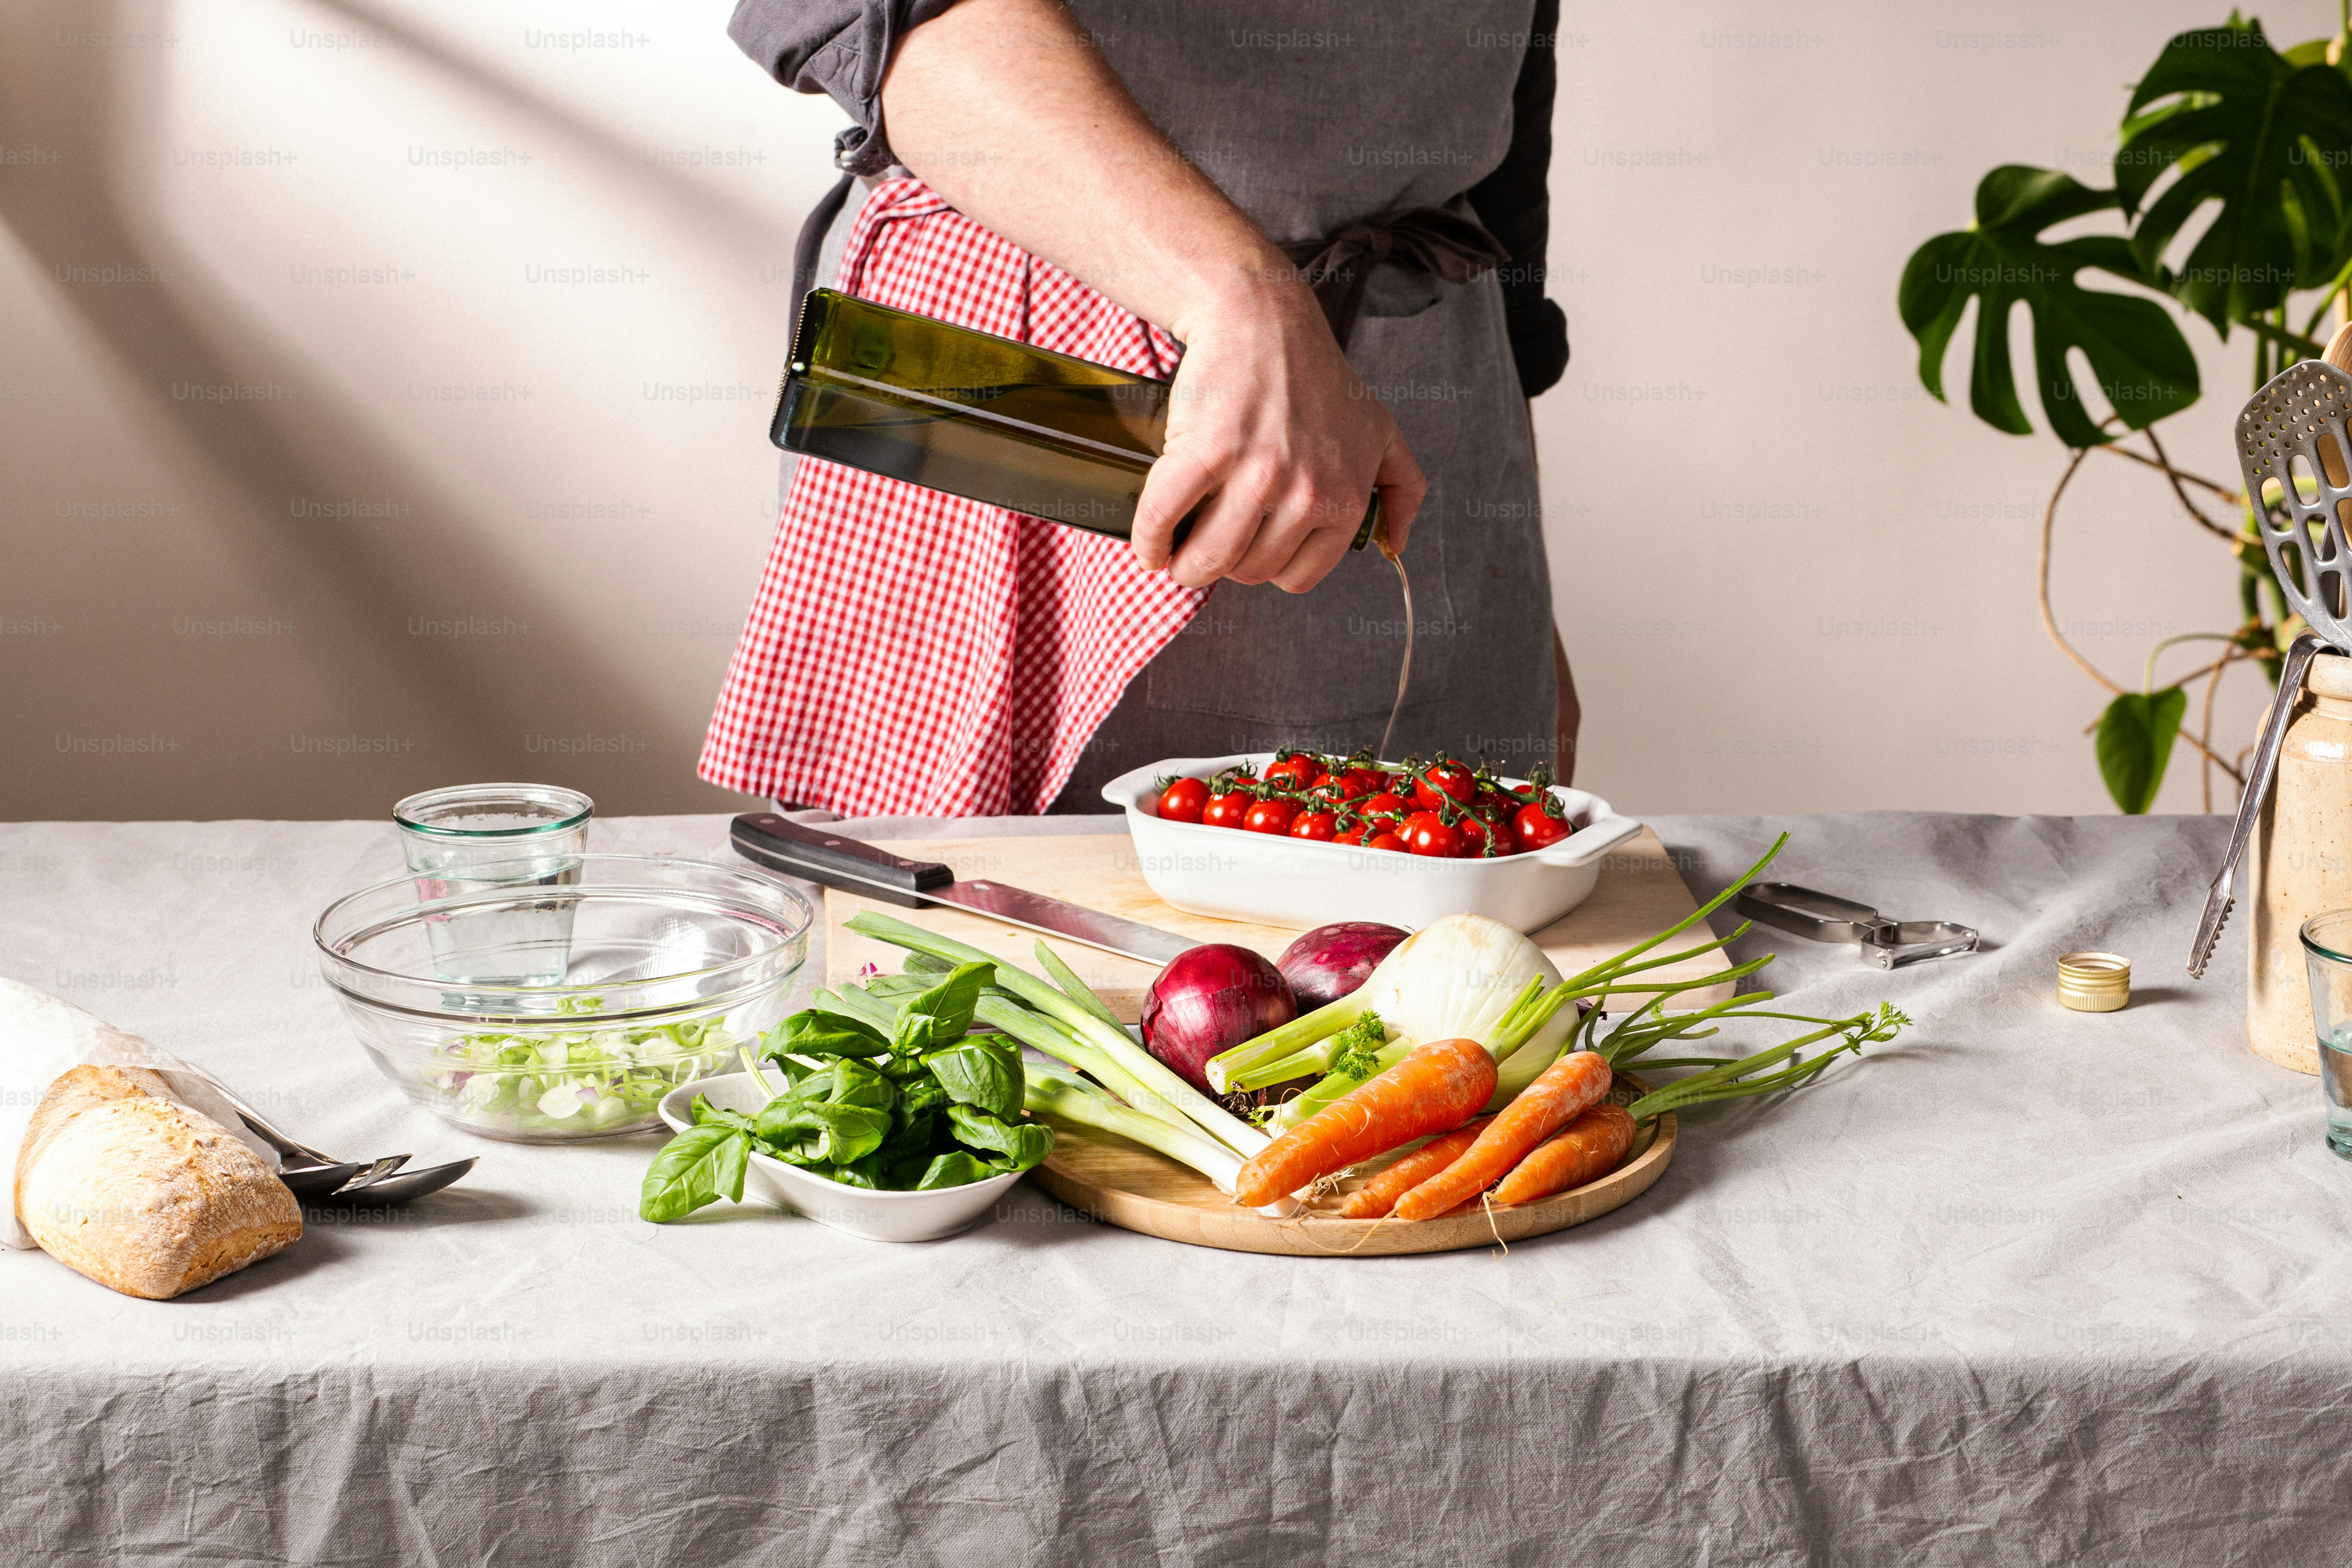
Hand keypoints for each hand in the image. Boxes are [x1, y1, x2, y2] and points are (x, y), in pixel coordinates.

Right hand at [1131, 287, 1424, 592]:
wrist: (1261, 317)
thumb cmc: (1314, 373)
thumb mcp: (1379, 430)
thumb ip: (1400, 488)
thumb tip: (1396, 545)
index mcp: (1346, 497)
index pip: (1300, 575)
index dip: (1267, 569)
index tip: (1247, 554)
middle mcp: (1308, 491)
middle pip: (1252, 571)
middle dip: (1224, 567)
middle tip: (1206, 545)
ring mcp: (1258, 473)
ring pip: (1210, 558)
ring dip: (1185, 565)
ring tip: (1173, 552)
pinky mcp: (1208, 452)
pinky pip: (1167, 518)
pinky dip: (1149, 539)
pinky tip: (1148, 543)